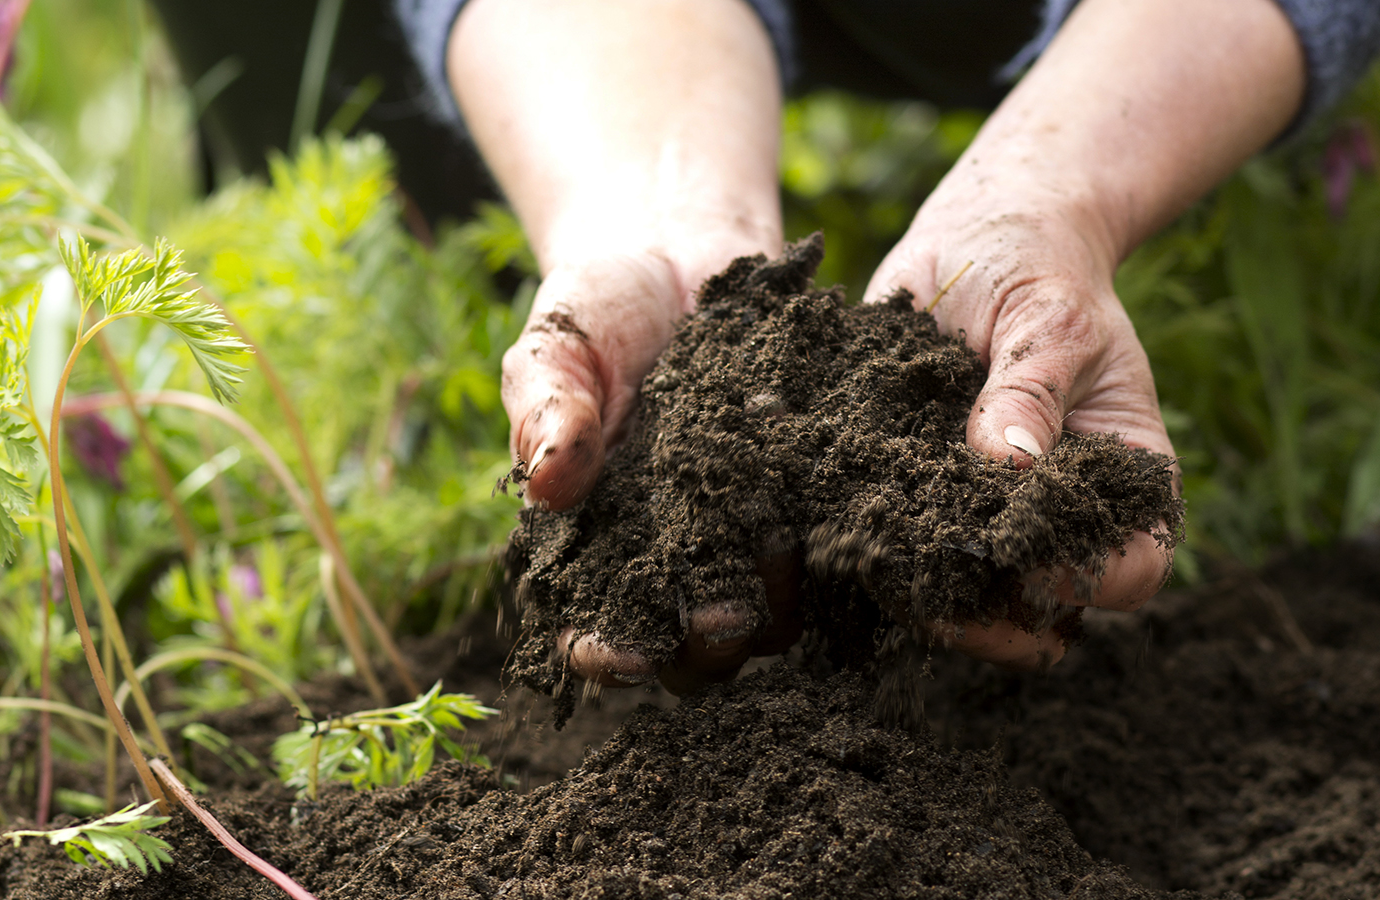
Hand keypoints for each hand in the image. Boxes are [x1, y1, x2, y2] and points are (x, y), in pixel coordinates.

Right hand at [501, 238, 795, 692]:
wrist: (682, 256)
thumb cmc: (597, 310)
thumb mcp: (556, 347)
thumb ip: (546, 409)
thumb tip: (544, 483)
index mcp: (598, 545)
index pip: (594, 630)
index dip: (604, 652)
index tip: (617, 651)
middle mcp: (675, 559)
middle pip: (693, 649)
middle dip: (703, 643)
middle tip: (721, 613)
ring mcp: (746, 536)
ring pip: (770, 615)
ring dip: (775, 598)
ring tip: (777, 544)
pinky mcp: (806, 500)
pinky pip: (827, 548)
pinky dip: (832, 543)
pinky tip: (835, 511)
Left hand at [846, 0, 1303, 667]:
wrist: (980, 239)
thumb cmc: (1041, 271)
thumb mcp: (1049, 319)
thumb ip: (1032, 389)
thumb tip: (1009, 461)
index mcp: (1121, 480)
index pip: (1130, 570)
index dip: (1087, 583)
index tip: (1026, 562)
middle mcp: (1055, 517)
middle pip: (1041, 616)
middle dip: (989, 620)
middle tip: (925, 585)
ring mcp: (985, 517)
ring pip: (963, 599)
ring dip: (920, 594)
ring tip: (869, 555)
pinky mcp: (919, 501)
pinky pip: (898, 551)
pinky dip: (869, 550)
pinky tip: (831, 523)